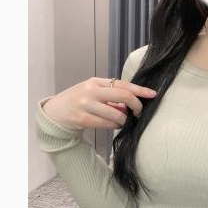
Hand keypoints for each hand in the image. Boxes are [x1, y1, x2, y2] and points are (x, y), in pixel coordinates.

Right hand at [41, 77, 156, 130]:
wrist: (54, 113)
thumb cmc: (78, 102)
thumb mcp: (93, 93)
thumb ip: (110, 96)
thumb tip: (131, 104)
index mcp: (95, 82)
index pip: (123, 84)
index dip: (140, 90)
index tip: (153, 94)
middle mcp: (91, 91)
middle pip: (124, 96)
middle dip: (136, 105)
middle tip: (139, 112)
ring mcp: (86, 105)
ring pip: (117, 114)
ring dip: (124, 120)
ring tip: (122, 121)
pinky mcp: (83, 119)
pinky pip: (107, 124)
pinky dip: (115, 126)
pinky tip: (114, 125)